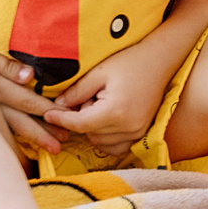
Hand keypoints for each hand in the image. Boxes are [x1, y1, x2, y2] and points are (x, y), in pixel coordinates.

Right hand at [0, 37, 66, 154]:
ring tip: (51, 150)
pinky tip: (21, 162)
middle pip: (18, 119)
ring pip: (6, 131)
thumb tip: (30, 76)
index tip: (66, 118)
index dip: (45, 109)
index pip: (24, 99)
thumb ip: (4, 64)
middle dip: (41, 132)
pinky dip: (8, 149)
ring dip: (28, 142)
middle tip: (62, 143)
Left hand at [44, 38, 175, 163]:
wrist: (160, 61)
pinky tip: (106, 120)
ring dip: (93, 129)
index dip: (61, 119)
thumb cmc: (129, 61)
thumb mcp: (99, 72)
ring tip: (100, 105)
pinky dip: (106, 138)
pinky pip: (116, 147)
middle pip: (89, 134)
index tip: (47, 114)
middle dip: (81, 119)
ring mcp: (138, 132)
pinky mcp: (142, 133)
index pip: (80, 124)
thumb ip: (77, 91)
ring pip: (101, 143)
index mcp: (116, 111)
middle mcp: (129, 126)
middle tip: (88, 97)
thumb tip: (58, 106)